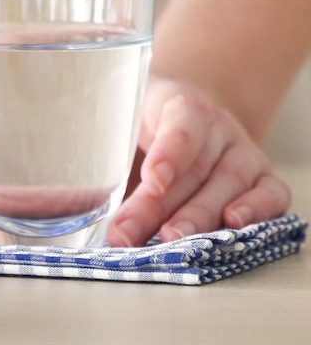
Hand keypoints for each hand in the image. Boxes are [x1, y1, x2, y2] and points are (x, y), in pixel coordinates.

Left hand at [106, 75, 290, 245]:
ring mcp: (244, 151)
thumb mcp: (123, 118)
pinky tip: (232, 227)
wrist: (188, 109)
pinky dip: (257, 212)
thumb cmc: (145, 118)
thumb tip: (71, 191)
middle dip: (160, 206)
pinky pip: (272, 194)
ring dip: (197, 218)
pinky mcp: (263, 177)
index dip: (169, 153)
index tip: (152, 181)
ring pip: (227, 185)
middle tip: (130, 233)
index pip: (181, 123)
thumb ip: (106, 146)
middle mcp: (219, 126)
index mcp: (181, 102)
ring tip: (170, 242)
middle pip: (194, 168)